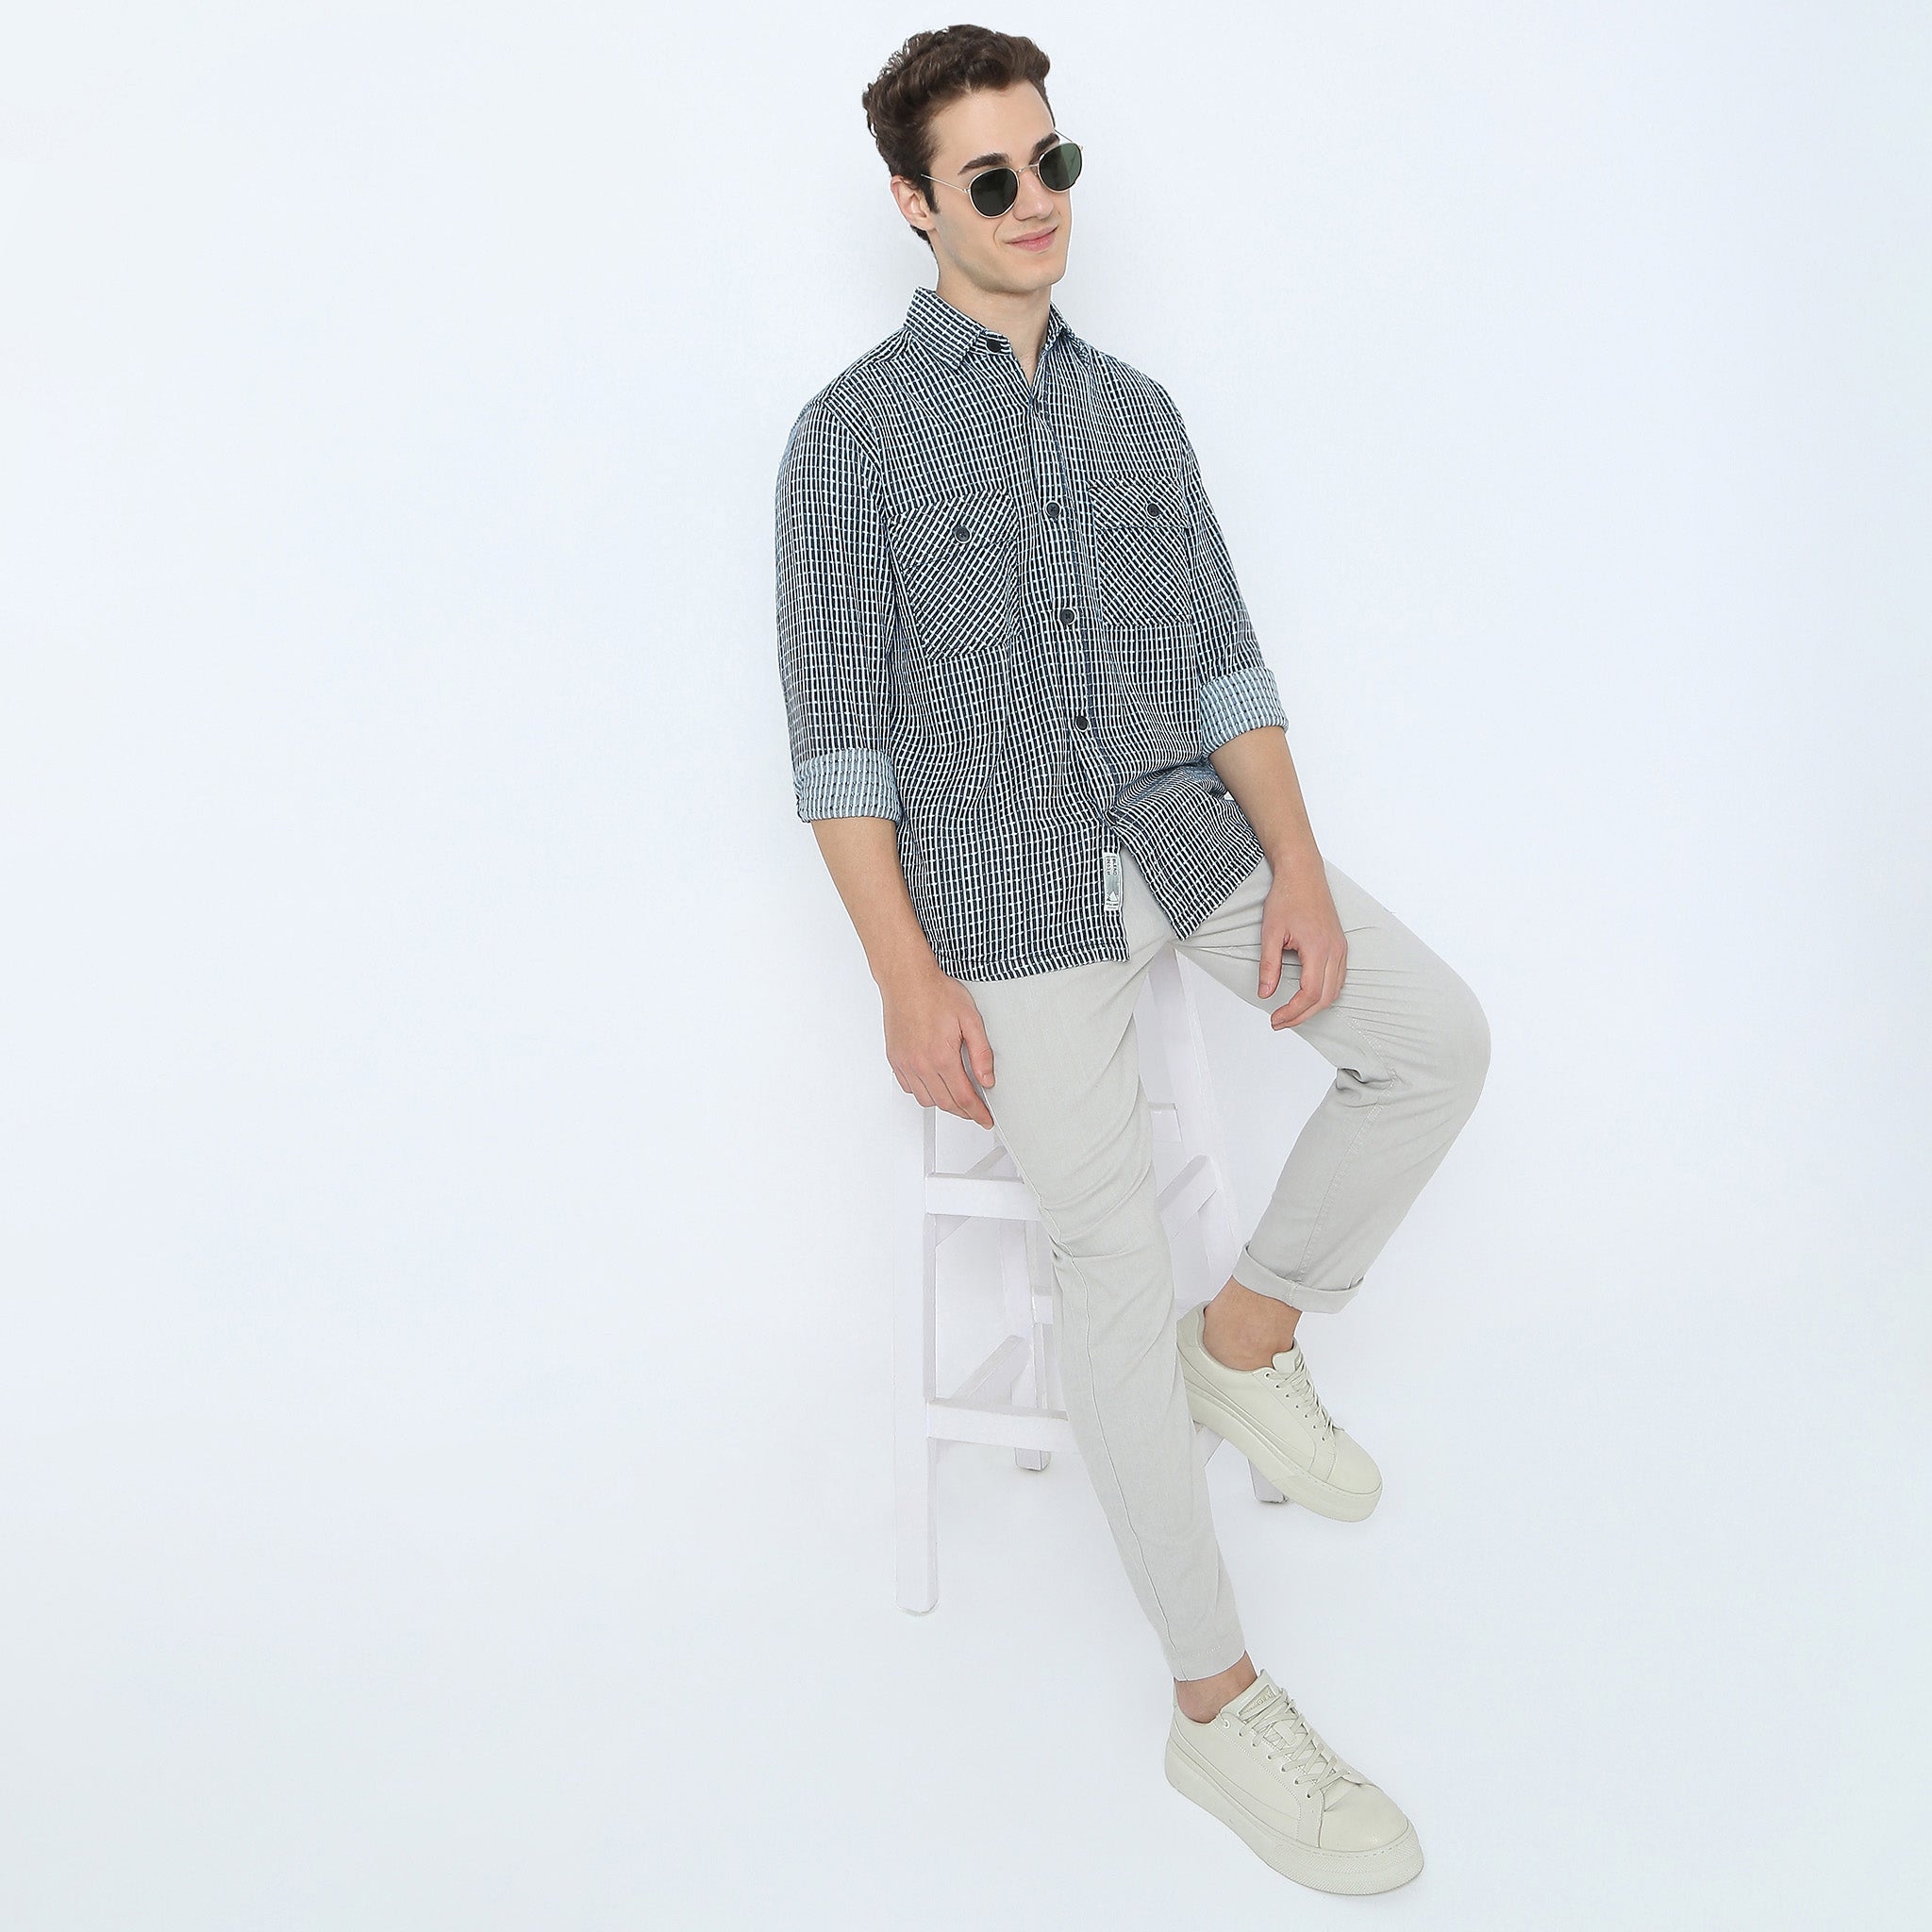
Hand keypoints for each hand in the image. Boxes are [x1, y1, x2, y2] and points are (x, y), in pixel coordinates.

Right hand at [879, 962, 996, 1126]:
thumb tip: (987, 1078)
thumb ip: (981, 1052)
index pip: (964, 1097)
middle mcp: (921, 1064)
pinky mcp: (895, 1059)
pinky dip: (923, 1092)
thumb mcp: (971, 1019)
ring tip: (956, 1096)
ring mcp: (906, 1063)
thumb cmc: (936, 993)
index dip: (977, 1113)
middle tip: (975, 1110)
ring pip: (926, 1100)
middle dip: (964, 1111)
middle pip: (946, 1103)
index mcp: (942, 1057)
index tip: (984, 1119)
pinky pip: (909, 1087)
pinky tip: (933, 1083)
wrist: (907, 980)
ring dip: (943, 1103)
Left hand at [1259, 860, 1346, 1028]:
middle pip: (1325, 998)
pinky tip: (1308, 995)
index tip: (1276, 1018)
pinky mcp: (1340, 945)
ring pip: (1335, 990)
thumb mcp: (1271, 932)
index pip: (1309, 993)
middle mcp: (1335, 950)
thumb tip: (1265, 992)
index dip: (1292, 1011)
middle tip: (1280, 1021)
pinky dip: (1325, 993)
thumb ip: (1269, 965)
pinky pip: (1338, 978)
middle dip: (1302, 1015)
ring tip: (1292, 1012)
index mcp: (1318, 948)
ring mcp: (1340, 948)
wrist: (1302, 874)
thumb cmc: (1288, 897)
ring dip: (1315, 1006)